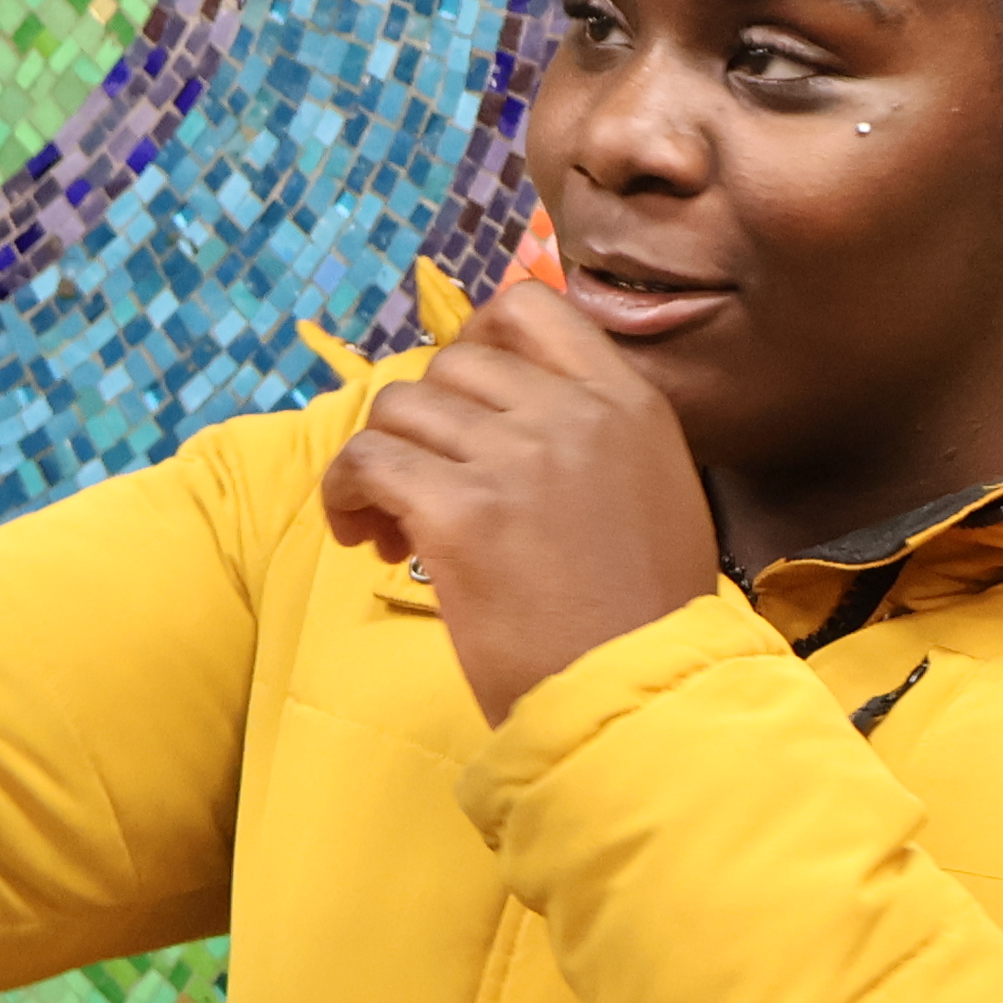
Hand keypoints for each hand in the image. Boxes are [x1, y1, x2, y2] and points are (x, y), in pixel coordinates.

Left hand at [320, 283, 726, 726]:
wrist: (637, 697)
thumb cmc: (643, 618)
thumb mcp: (656, 492)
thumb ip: (596, 437)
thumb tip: (509, 413)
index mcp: (629, 402)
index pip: (532, 306)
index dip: (477, 341)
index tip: (462, 402)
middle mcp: (573, 413)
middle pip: (452, 363)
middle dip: (425, 420)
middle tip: (421, 486)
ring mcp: (516, 457)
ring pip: (399, 407)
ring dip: (379, 459)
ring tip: (388, 524)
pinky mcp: (460, 512)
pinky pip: (366, 461)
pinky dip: (346, 493)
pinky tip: (362, 537)